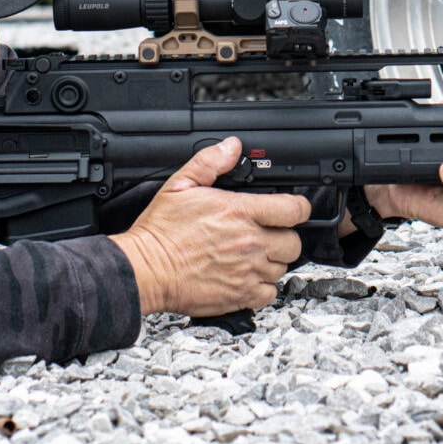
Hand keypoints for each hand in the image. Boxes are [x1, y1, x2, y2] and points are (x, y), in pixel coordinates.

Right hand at [110, 137, 309, 315]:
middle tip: (266, 234)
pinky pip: (269, 293)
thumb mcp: (180, 185)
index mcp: (239, 212)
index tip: (290, 209)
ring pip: (283, 268)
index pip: (294, 209)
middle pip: (293, 242)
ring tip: (251, 255)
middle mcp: (249, 242)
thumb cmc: (160, 232)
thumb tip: (231, 147)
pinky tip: (247, 277)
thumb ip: (210, 162)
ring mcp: (247, 271)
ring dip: (272, 261)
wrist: (146, 271)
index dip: (297, 207)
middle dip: (283, 237)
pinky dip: (262, 287)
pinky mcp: (241, 296)